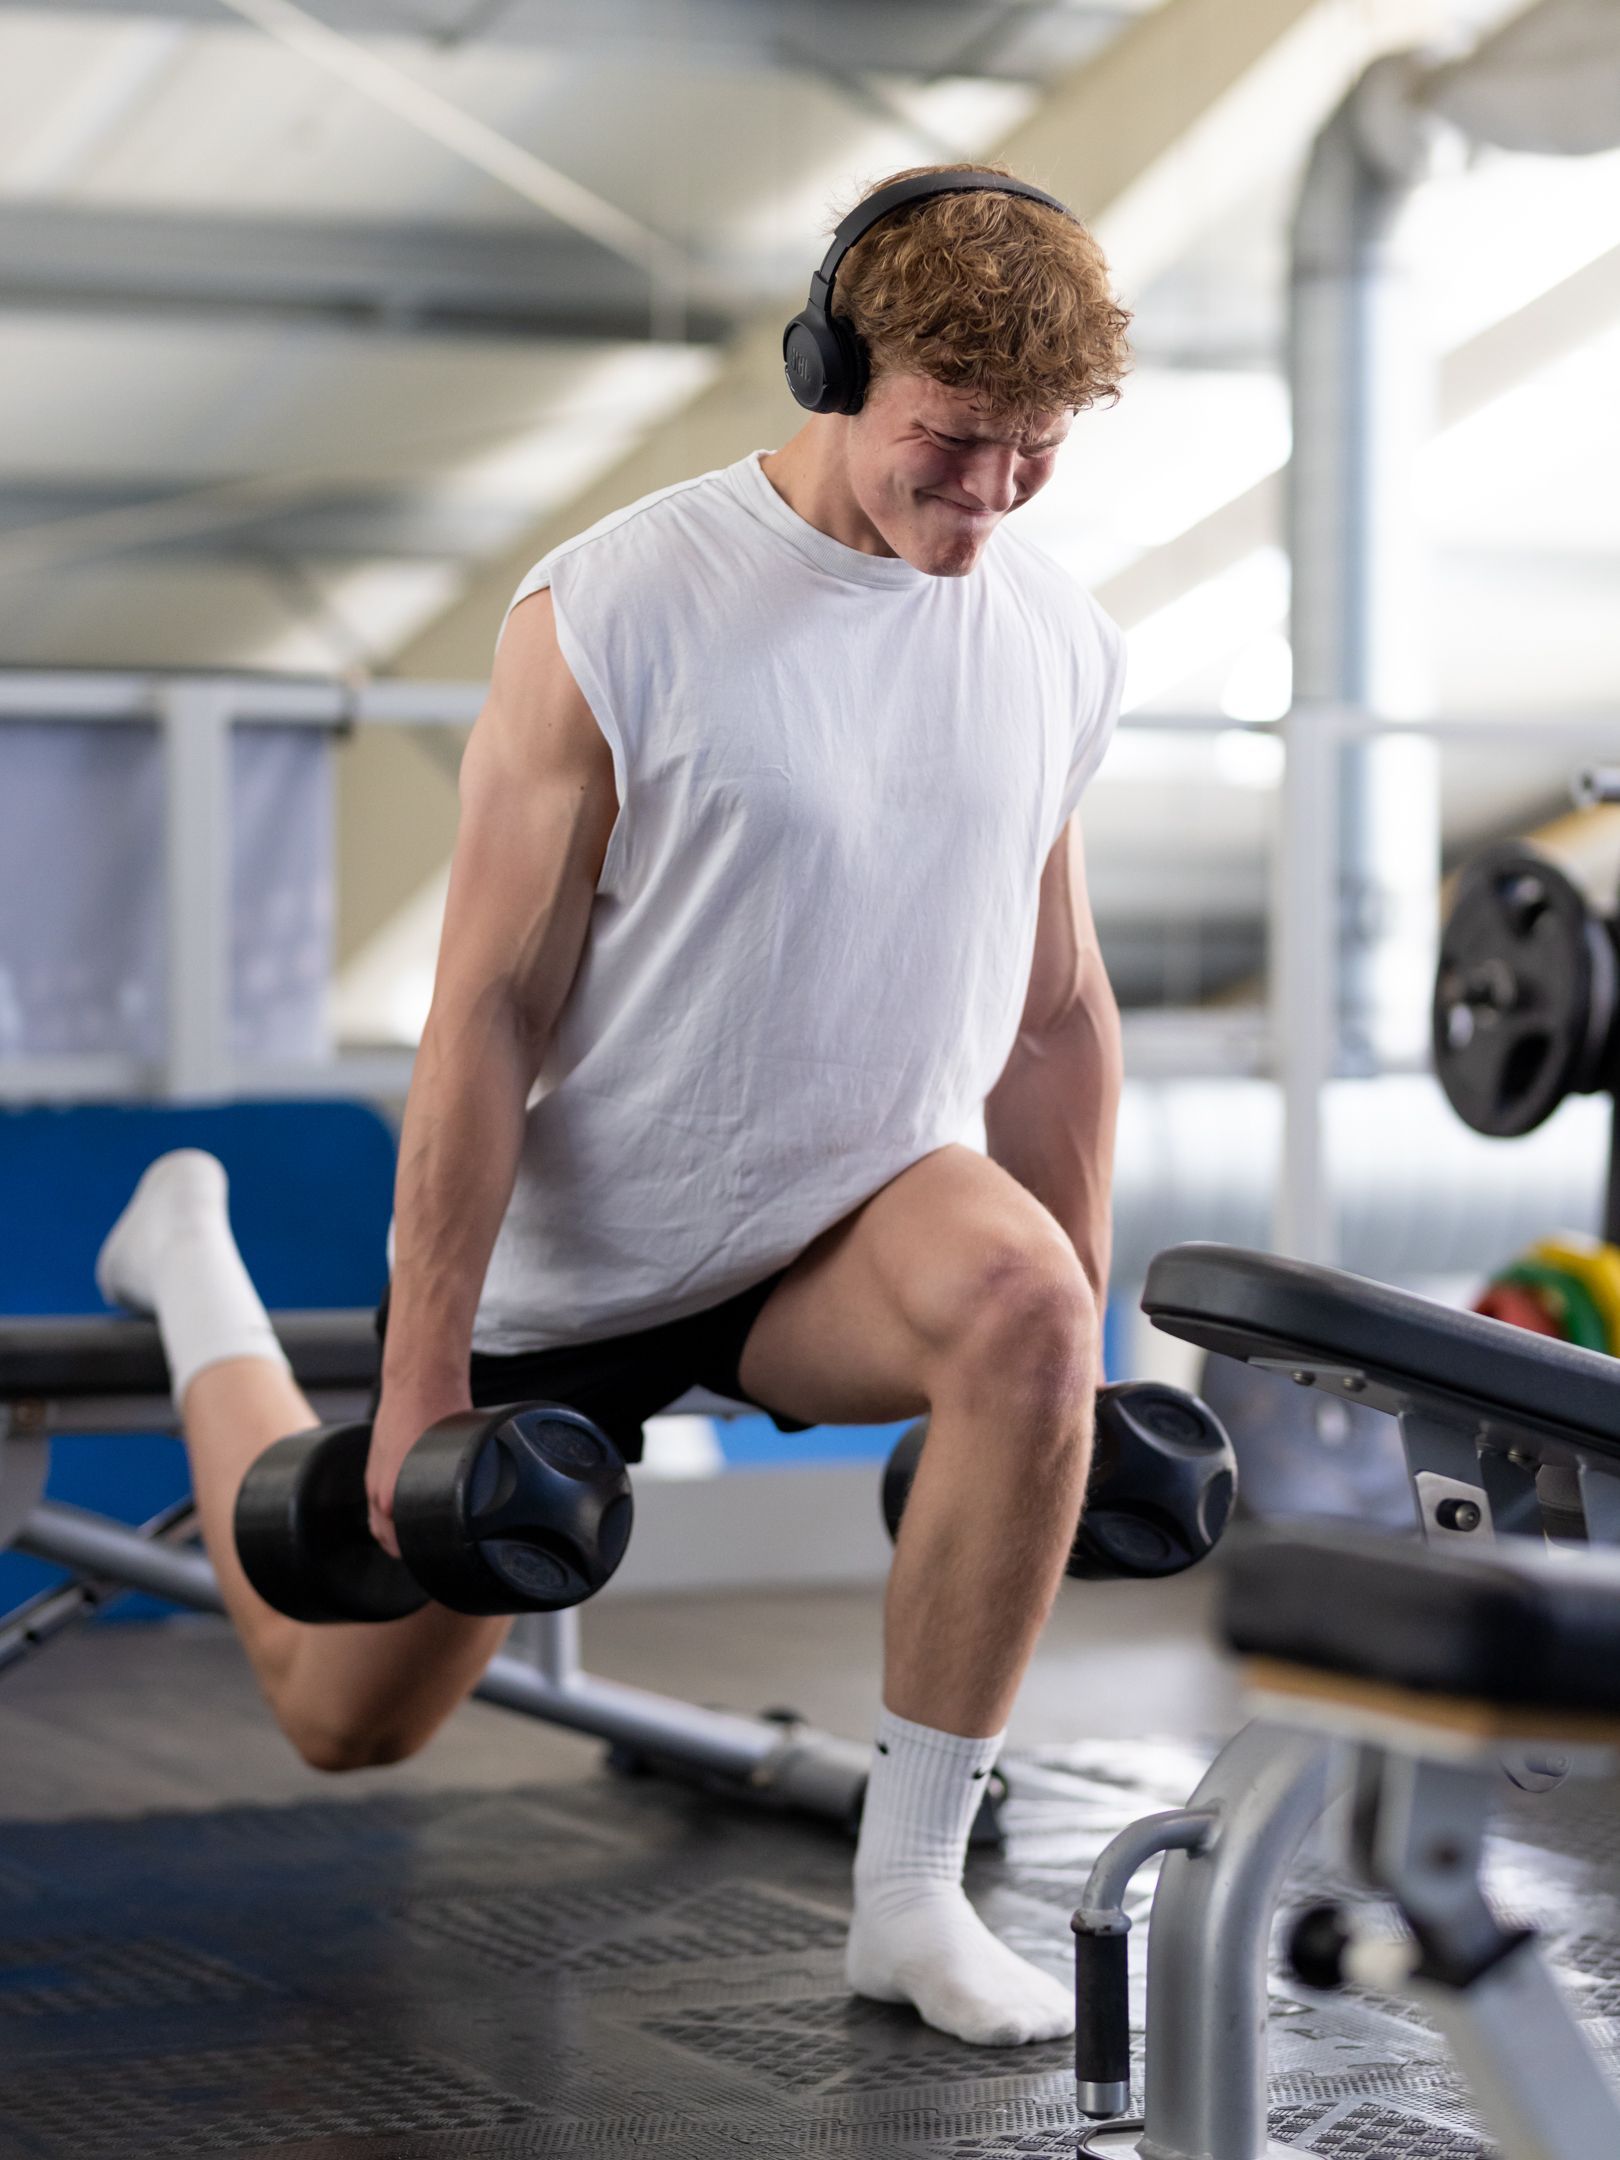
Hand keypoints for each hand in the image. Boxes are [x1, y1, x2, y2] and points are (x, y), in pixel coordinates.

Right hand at [367, 1382, 470, 1557]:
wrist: (419, 1381)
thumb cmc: (444, 1413)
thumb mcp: (464, 1453)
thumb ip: (466, 1482)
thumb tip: (490, 1499)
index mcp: (395, 1497)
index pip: (402, 1545)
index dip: (421, 1554)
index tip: (437, 1557)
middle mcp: (379, 1493)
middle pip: (387, 1539)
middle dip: (406, 1548)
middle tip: (431, 1551)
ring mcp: (373, 1479)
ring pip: (377, 1523)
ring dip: (392, 1534)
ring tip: (417, 1539)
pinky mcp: (372, 1465)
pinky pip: (373, 1502)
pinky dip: (384, 1514)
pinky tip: (402, 1515)